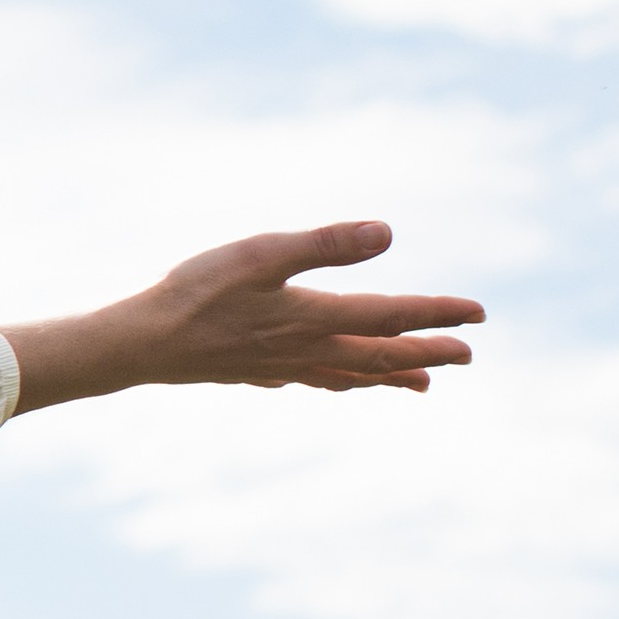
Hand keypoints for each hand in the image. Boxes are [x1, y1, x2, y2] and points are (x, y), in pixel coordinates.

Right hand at [1, 223, 481, 413]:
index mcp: (315, 317)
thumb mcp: (261, 253)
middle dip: (426, 352)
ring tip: (421, 384)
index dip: (437, 314)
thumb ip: (324, 243)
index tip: (477, 315)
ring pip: (351, 374)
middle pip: (380, 354)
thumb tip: (387, 233)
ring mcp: (282, 365)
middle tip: (467, 354)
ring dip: (390, 376)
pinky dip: (342, 381)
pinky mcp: (256, 371)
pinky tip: (338, 381)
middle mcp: (307, 348)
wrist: (140, 345)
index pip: (391, 316)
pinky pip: (316, 380)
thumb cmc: (195, 293)